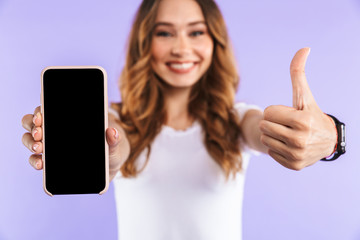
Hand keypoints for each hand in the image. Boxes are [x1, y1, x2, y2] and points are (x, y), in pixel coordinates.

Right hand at [21, 106, 129, 179]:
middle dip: (33, 127)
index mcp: (67, 120)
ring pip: (30, 139)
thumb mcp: (114, 144)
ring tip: (39, 149)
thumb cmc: (109, 149)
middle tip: (41, 134)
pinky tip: (41, 164)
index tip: (41, 117)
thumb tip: (111, 131)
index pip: (47, 110)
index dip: (40, 111)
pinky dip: (35, 161)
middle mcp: (54, 130)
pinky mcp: (50, 163)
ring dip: (31, 143)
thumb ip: (114, 139)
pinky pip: (35, 160)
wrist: (107, 167)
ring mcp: (50, 146)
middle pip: (32, 123)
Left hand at [259, 48, 336, 169]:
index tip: (288, 114)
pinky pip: (271, 152)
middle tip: (286, 124)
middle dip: (272, 122)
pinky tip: (289, 145)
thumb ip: (298, 73)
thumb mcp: (304, 96)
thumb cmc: (311, 114)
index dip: (275, 111)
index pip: (268, 113)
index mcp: (302, 121)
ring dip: (273, 134)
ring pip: (265, 139)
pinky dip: (277, 147)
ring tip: (287, 133)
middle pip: (264, 126)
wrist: (326, 141)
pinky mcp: (294, 165)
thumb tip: (304, 48)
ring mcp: (297, 154)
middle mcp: (300, 140)